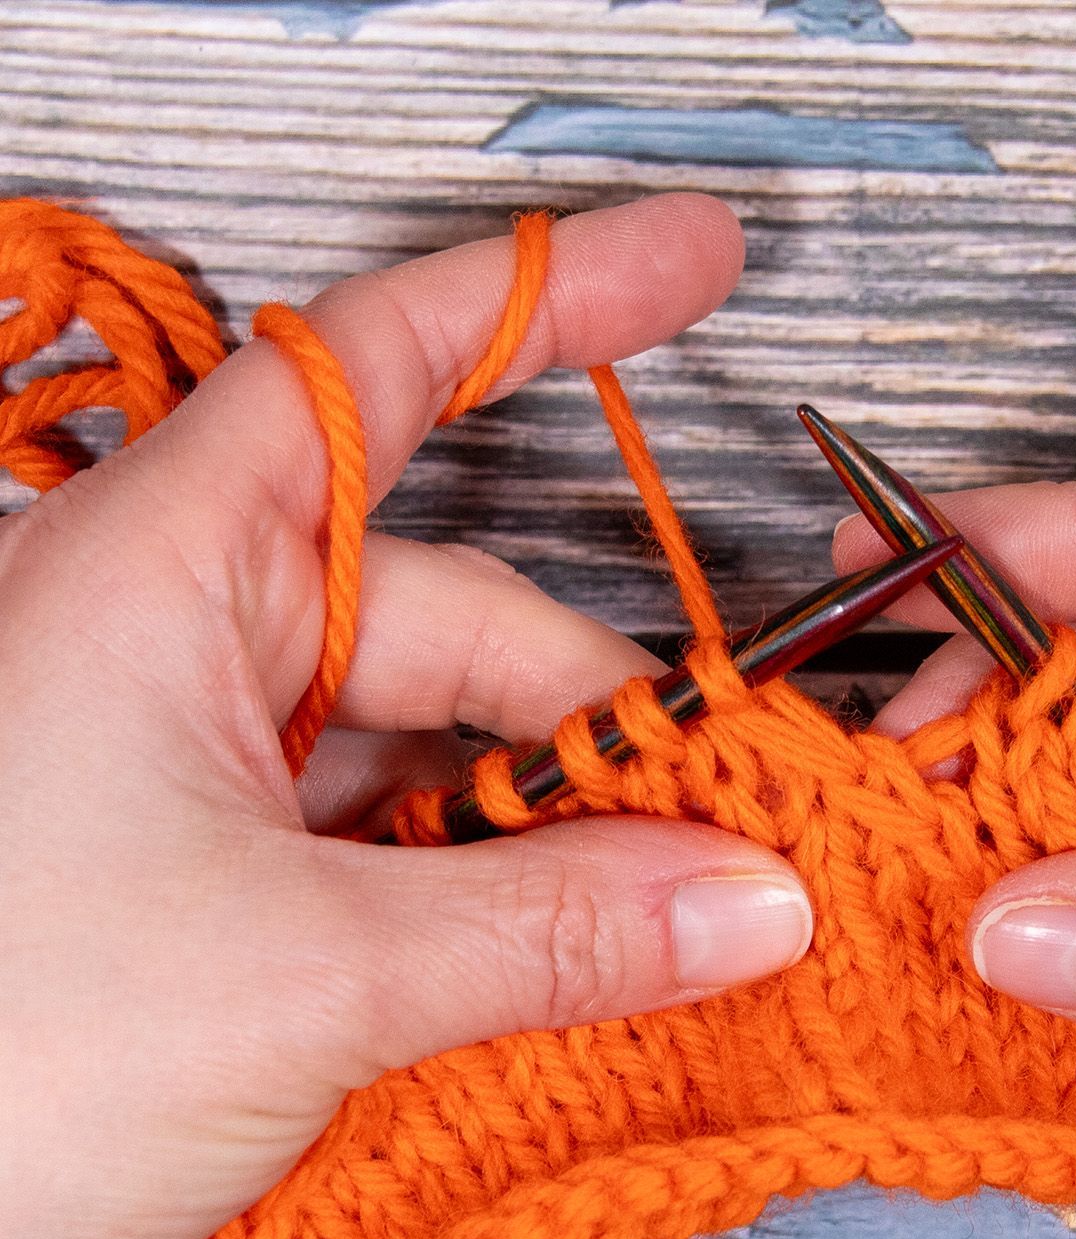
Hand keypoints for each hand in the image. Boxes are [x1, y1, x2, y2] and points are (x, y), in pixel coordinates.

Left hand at [0, 194, 812, 1238]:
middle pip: (469, 621)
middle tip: (738, 815)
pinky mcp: (236, 872)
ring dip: (563, 830)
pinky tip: (581, 952)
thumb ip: (554, 927)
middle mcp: (195, 642)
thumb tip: (744, 899)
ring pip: (451, 750)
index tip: (692, 261)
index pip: (385, 369)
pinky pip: (414, 841)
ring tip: (673, 913)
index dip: (555, 303)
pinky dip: (502, 893)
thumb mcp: (305, 977)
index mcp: (169, 573)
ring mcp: (219, 762)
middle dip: (607, 721)